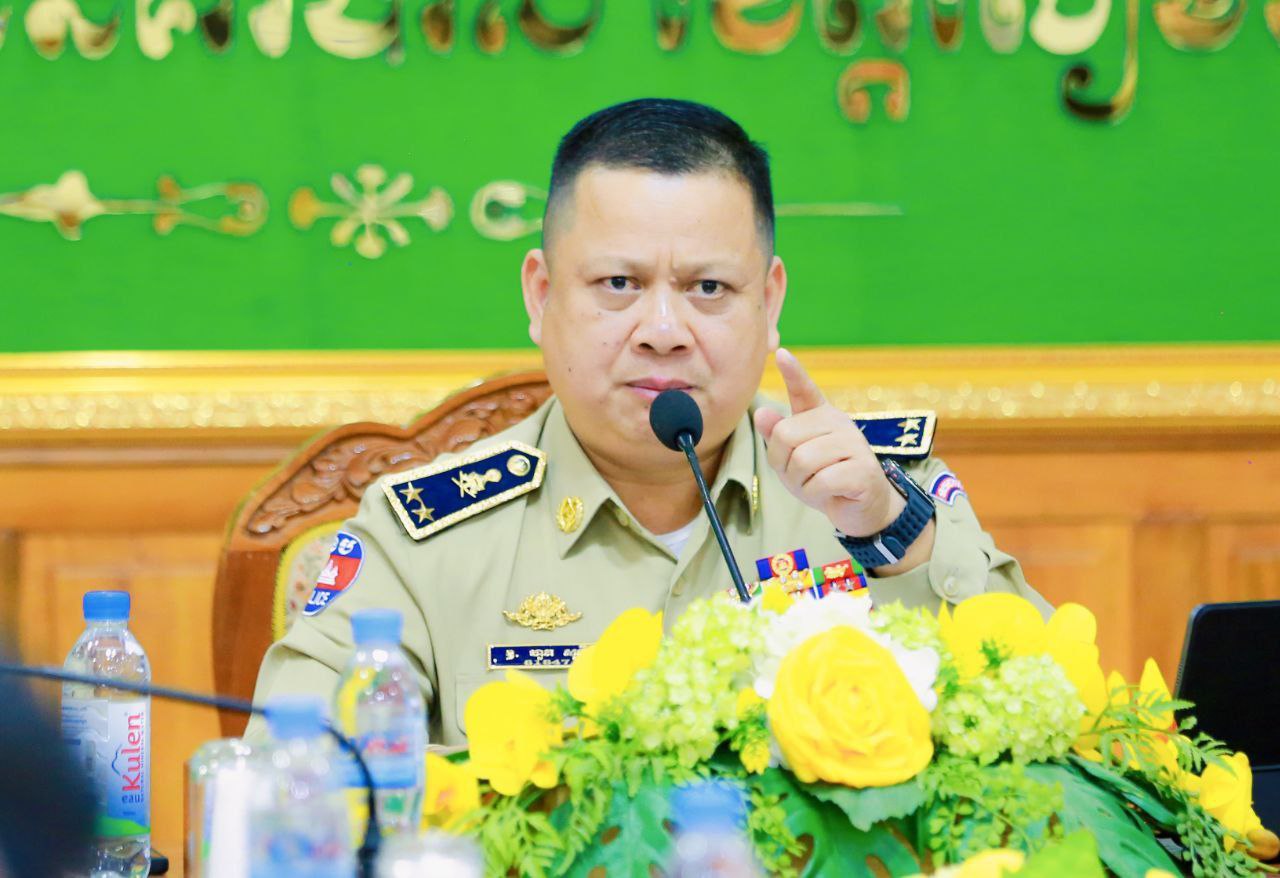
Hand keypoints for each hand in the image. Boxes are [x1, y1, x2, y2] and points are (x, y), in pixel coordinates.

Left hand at [753, 349, 904, 539]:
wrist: (862, 509)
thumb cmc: (824, 480)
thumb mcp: (793, 460)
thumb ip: (778, 438)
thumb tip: (761, 413)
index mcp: (821, 416)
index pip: (805, 390)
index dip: (793, 372)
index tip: (781, 353)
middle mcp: (839, 422)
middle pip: (786, 435)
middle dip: (784, 465)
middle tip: (802, 477)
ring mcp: (854, 444)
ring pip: (802, 460)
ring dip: (801, 483)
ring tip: (817, 485)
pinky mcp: (864, 470)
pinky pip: (822, 481)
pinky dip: (817, 494)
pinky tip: (831, 494)